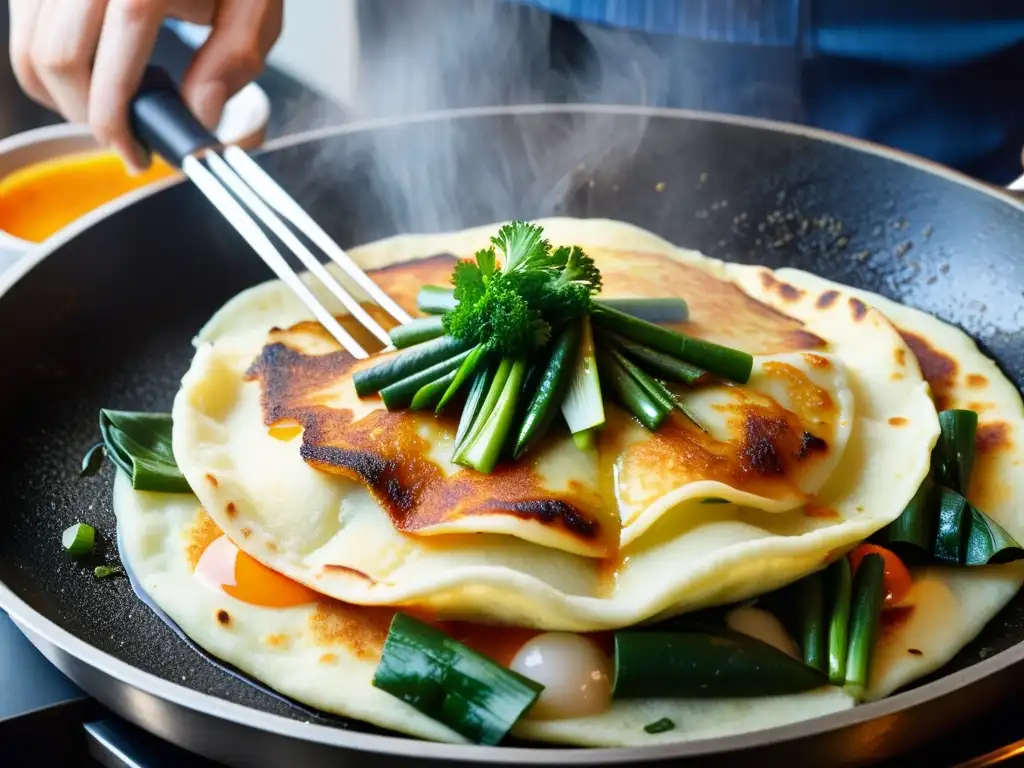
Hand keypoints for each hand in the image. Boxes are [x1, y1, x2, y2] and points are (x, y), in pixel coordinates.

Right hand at [8, 0, 282, 169]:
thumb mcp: (254, 7)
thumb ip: (233, 60)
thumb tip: (199, 113)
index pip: (111, 63)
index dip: (115, 120)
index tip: (136, 153)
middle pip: (56, 58)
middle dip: (86, 114)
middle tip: (124, 136)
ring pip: (28, 45)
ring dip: (60, 92)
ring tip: (108, 107)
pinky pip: (24, 25)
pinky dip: (46, 60)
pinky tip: (89, 72)